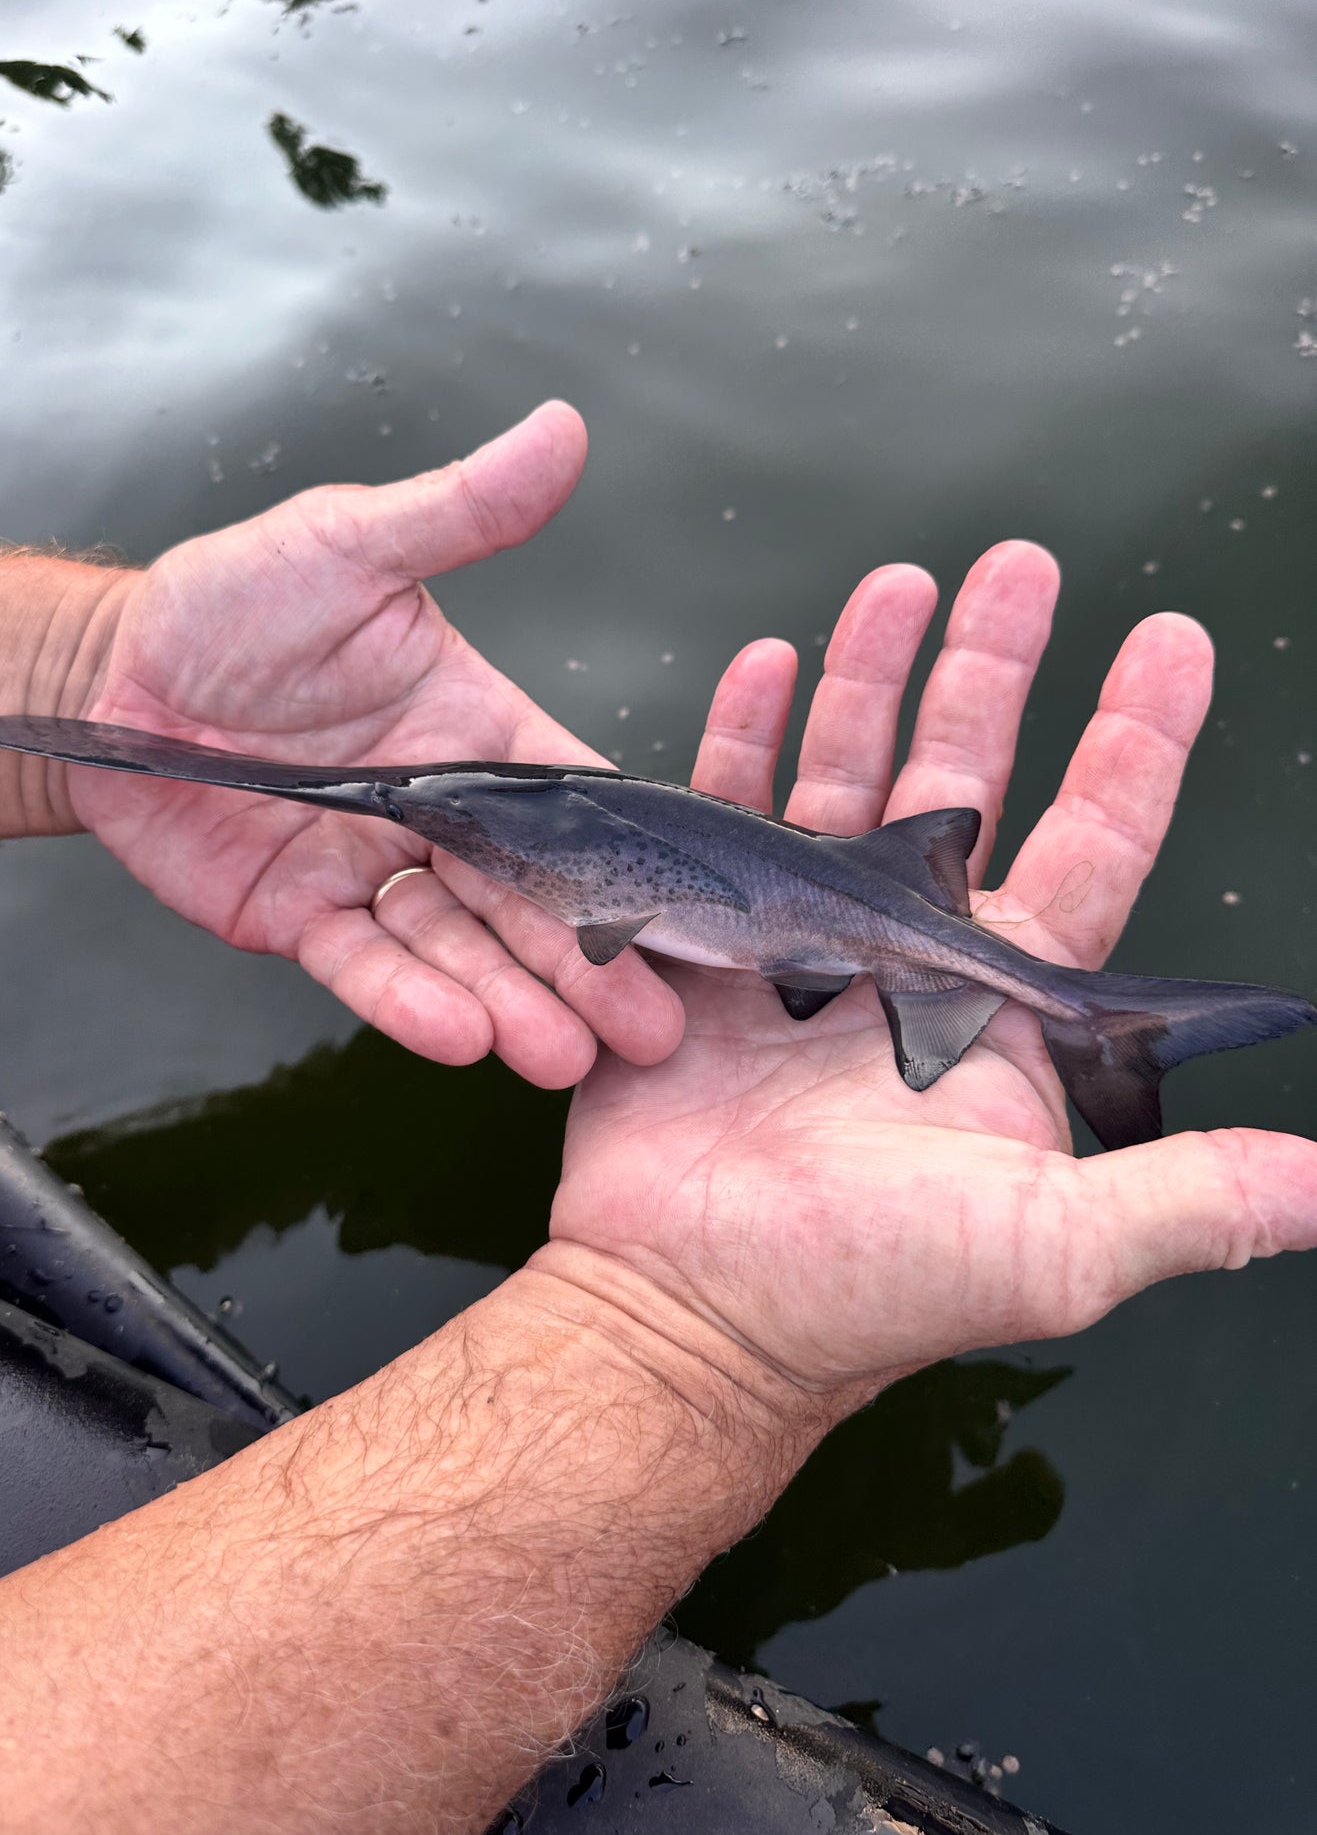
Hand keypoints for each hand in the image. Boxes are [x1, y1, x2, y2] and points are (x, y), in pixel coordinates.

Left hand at [71, 403, 681, 1086]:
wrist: (108, 679)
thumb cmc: (231, 601)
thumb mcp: (351, 543)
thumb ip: (461, 512)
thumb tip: (563, 431)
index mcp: (478, 733)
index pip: (573, 806)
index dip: (627, 863)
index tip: (689, 917)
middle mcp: (440, 813)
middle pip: (530, 899)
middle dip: (589, 965)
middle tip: (650, 1030)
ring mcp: (373, 871)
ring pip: (458, 948)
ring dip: (513, 1001)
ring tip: (563, 1053)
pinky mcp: (303, 918)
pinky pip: (364, 966)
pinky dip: (408, 1004)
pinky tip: (461, 1037)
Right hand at [550, 544, 1316, 1396]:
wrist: (688, 1312)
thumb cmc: (864, 1292)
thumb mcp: (1051, 1250)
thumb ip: (1192, 1196)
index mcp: (1001, 1005)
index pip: (1091, 841)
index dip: (1135, 743)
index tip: (1170, 643)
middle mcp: (908, 956)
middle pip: (963, 777)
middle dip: (994, 669)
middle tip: (1019, 566)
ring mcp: (800, 939)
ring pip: (845, 773)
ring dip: (870, 675)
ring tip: (898, 583)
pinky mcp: (699, 940)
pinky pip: (720, 812)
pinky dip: (740, 735)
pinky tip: (762, 664)